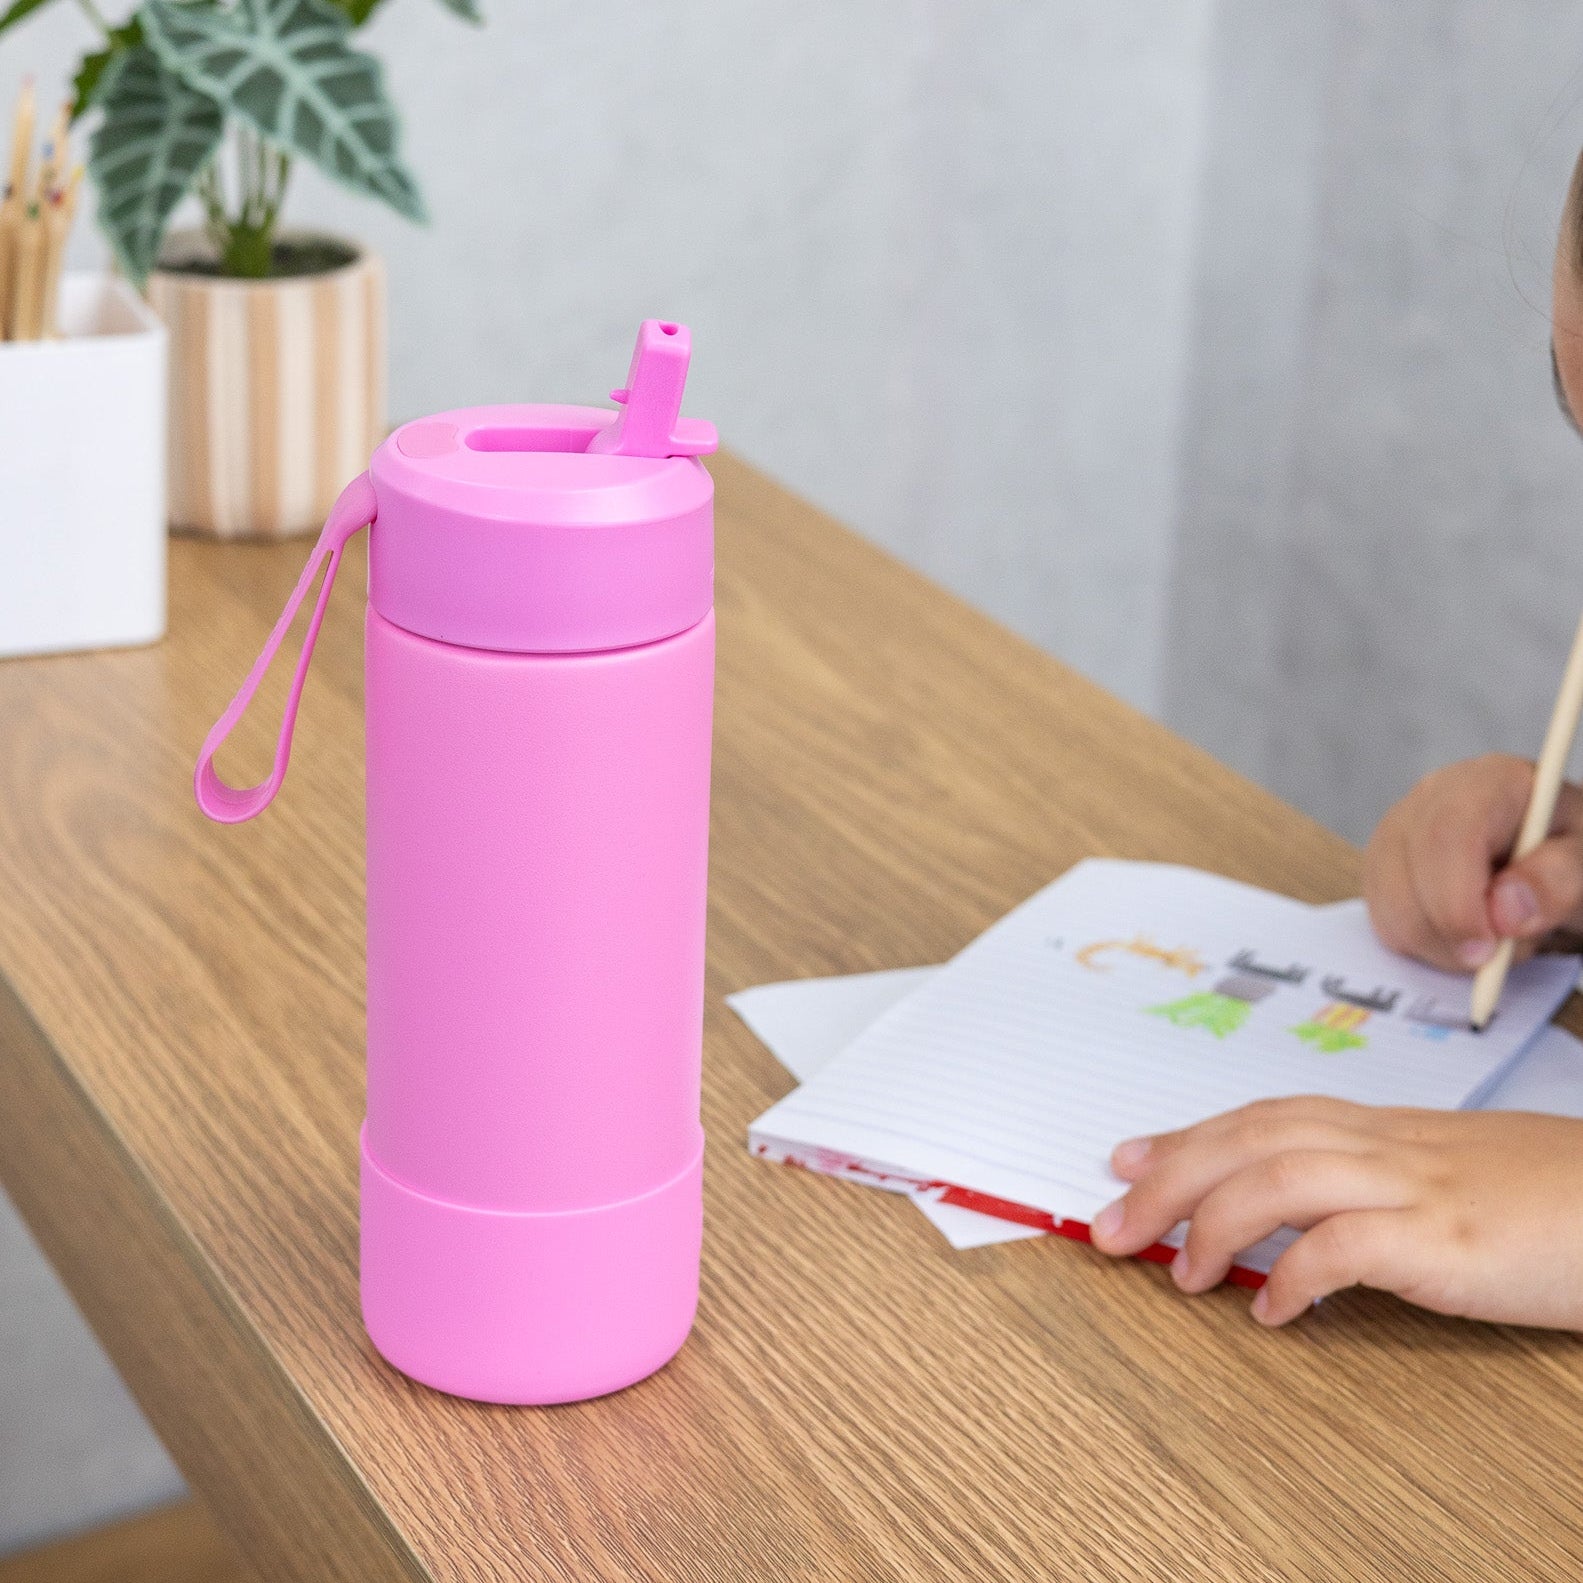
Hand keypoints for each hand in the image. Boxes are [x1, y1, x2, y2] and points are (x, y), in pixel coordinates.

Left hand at [1088, 1097, 1582, 1327]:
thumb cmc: (1545, 1195)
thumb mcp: (1443, 1173)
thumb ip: (1367, 1179)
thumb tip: (1291, 1213)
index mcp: (1379, 1129)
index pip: (1257, 1119)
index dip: (1184, 1137)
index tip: (1123, 1160)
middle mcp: (1384, 1146)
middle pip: (1248, 1142)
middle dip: (1168, 1181)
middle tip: (1111, 1227)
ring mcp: (1414, 1188)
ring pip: (1281, 1178)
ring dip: (1215, 1224)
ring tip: (1180, 1275)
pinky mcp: (1446, 1240)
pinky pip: (1348, 1247)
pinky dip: (1296, 1276)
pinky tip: (1272, 1314)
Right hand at [1364, 753, 1582, 972]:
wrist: (1552, 859)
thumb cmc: (1569, 855)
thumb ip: (1559, 879)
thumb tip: (1505, 910)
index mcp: (1488, 783)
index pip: (1446, 834)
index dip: (1456, 898)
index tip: (1487, 946)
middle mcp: (1430, 798)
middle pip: (1408, 870)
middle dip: (1449, 931)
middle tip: (1495, 957)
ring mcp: (1397, 831)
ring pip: (1389, 902)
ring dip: (1439, 944)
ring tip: (1492, 936)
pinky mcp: (1382, 867)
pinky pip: (1384, 919)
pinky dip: (1424, 944)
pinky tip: (1463, 932)